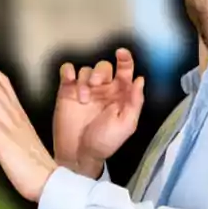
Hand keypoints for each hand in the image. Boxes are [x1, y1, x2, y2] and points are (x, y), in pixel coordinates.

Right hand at [54, 48, 144, 177]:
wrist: (79, 154)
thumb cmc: (104, 142)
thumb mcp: (126, 125)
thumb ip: (135, 101)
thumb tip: (140, 80)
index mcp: (120, 95)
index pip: (124, 70)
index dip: (125, 59)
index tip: (122, 53)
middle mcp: (103, 90)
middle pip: (104, 66)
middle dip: (101, 72)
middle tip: (97, 86)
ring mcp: (84, 90)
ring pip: (86, 69)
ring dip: (85, 79)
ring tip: (83, 98)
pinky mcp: (67, 92)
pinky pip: (67, 71)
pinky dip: (68, 71)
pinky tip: (70, 81)